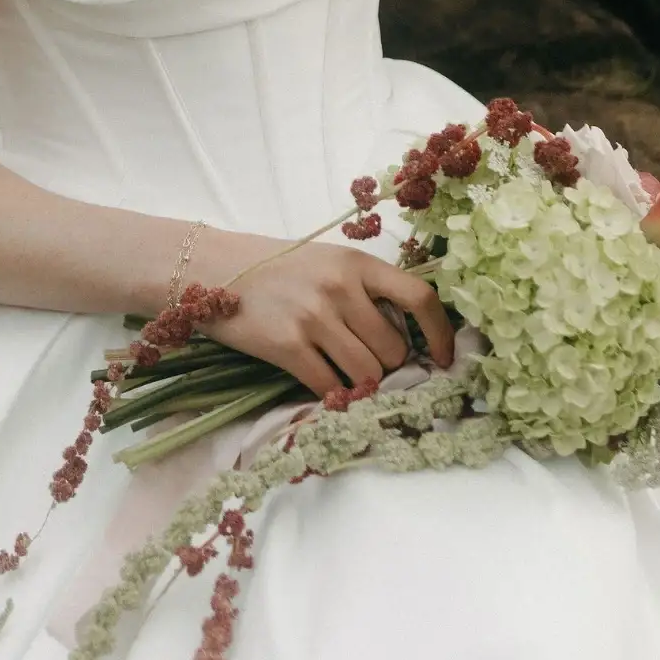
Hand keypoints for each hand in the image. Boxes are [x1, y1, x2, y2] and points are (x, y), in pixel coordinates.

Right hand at [198, 236, 455, 395]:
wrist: (215, 268)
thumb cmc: (278, 267)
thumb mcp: (329, 262)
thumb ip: (366, 289)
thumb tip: (408, 335)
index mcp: (357, 262)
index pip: (419, 298)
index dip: (440, 334)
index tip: (444, 359)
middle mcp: (341, 287)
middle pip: (393, 349)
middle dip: (388, 367)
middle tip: (370, 366)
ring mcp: (314, 317)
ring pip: (368, 374)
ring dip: (363, 385)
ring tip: (346, 375)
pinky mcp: (288, 346)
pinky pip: (331, 387)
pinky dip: (334, 396)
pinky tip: (325, 386)